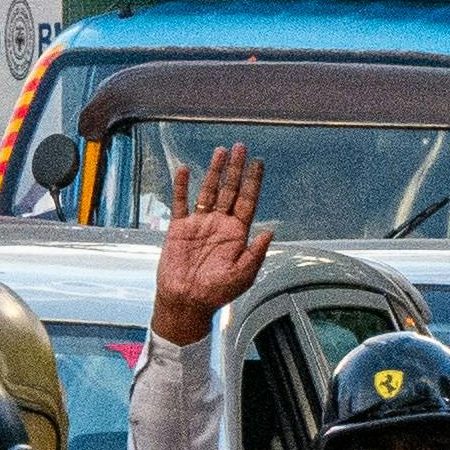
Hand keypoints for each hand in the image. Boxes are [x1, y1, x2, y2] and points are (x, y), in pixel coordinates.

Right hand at [148, 144, 276, 343]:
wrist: (186, 301)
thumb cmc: (216, 293)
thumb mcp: (242, 276)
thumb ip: (255, 254)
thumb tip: (270, 231)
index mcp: (237, 234)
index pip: (248, 201)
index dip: (253, 182)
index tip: (258, 163)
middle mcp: (220, 224)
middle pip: (230, 190)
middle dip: (236, 169)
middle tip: (241, 147)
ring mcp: (199, 224)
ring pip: (208, 191)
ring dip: (214, 172)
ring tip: (220, 152)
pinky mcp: (179, 228)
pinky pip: (181, 203)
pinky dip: (182, 187)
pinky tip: (186, 170)